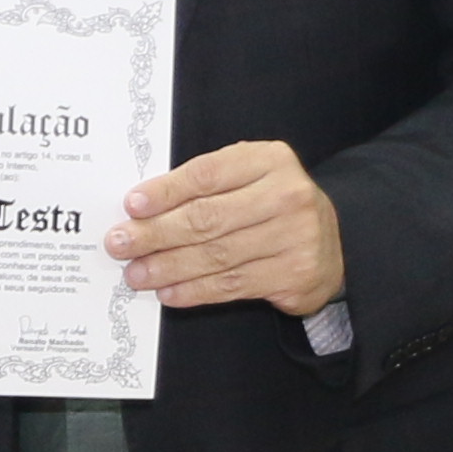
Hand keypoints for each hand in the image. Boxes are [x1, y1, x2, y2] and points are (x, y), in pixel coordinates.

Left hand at [104, 141, 344, 314]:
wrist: (332, 242)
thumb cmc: (272, 205)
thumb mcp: (248, 178)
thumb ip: (206, 184)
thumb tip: (143, 208)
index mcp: (270, 160)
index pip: (208, 174)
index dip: (166, 191)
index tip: (132, 205)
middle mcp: (287, 196)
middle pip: (208, 218)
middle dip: (156, 233)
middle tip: (120, 243)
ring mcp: (294, 237)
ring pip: (216, 255)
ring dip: (168, 267)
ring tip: (137, 273)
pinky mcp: (293, 275)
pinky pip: (232, 285)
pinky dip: (194, 290)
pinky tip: (168, 292)